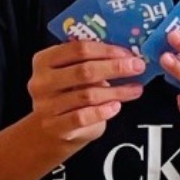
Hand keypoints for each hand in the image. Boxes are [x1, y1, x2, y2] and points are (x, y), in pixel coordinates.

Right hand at [28, 40, 142, 144]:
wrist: (49, 130)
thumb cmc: (66, 96)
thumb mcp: (71, 73)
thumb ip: (89, 62)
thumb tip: (125, 55)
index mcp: (44, 60)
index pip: (78, 49)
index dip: (106, 50)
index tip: (127, 53)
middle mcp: (42, 82)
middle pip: (84, 70)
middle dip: (115, 68)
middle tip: (136, 67)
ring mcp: (46, 105)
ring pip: (87, 95)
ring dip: (117, 91)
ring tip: (134, 89)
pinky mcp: (55, 126)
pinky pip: (83, 117)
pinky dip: (103, 111)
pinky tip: (116, 106)